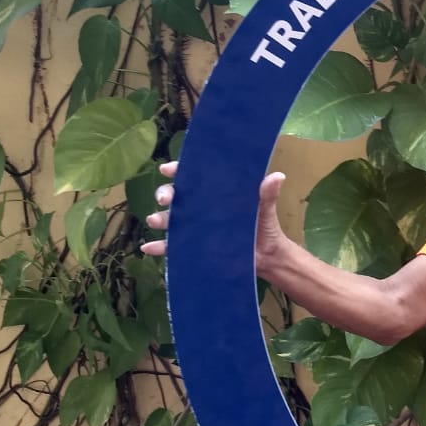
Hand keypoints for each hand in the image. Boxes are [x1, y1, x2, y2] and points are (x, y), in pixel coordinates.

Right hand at [139, 161, 290, 273]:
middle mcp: (201, 207)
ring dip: (159, 218)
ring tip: (155, 220)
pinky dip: (159, 247)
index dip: (178, 170)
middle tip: (165, 198)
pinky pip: (172, 246)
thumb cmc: (264, 227)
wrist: (267, 257)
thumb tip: (278, 176)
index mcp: (216, 193)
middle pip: (176, 195)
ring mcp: (195, 227)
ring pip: (171, 219)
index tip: (168, 169)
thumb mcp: (265, 210)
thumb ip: (267, 194)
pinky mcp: (194, 246)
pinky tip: (148, 248)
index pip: (193, 176)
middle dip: (165, 193)